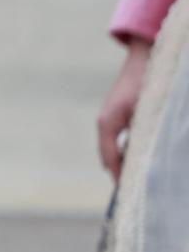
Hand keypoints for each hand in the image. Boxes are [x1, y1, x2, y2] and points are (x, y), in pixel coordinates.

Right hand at [98, 39, 152, 180]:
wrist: (144, 58)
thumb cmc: (146, 83)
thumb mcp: (145, 113)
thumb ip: (140, 138)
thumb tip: (139, 161)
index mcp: (107, 124)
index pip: (110, 159)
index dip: (119, 177)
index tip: (127, 193)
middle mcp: (105, 123)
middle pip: (109, 157)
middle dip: (120, 173)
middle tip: (134, 191)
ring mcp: (109, 119)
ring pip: (113, 149)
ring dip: (123, 162)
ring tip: (136, 178)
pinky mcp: (117, 116)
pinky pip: (117, 140)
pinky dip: (125, 151)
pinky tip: (137, 157)